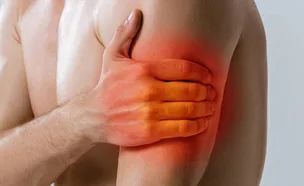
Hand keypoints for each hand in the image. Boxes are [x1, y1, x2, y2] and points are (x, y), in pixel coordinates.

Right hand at [89, 10, 216, 146]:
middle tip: (212, 93)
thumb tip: (136, 14)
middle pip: (191, 89)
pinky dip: (197, 125)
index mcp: (143, 70)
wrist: (91, 116)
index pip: (183, 68)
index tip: (208, 77)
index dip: (202, 72)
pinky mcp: (149, 131)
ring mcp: (149, 112)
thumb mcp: (112, 57)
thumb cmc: (106, 87)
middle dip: (207, 91)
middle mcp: (147, 90)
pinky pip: (182, 128)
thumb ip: (125, 34)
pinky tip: (202, 123)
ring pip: (190, 109)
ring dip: (206, 108)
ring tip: (210, 107)